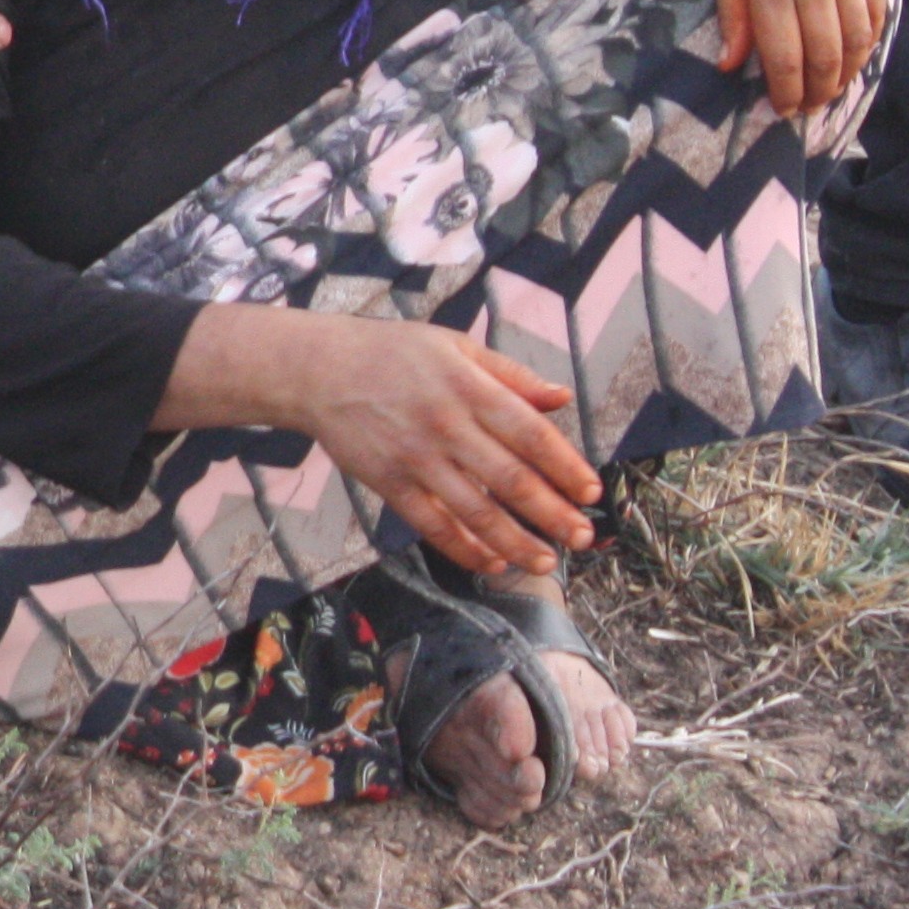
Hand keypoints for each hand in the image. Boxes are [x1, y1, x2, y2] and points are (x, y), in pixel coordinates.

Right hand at [171, 306, 600, 577]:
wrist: (317, 369)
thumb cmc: (392, 352)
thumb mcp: (455, 346)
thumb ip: (511, 375)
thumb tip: (562, 398)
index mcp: (468, 387)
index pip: (531, 433)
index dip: (566, 467)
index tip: (592, 493)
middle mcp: (446, 424)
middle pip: (510, 479)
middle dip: (552, 514)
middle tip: (583, 538)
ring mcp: (416, 457)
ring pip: (475, 511)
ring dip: (516, 542)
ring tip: (546, 562)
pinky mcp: (389, 482)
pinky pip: (433, 524)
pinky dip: (464, 548)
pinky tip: (492, 562)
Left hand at [715, 0, 885, 117]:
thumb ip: (732, 8)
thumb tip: (732, 64)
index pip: (784, 56)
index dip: (785, 92)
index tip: (781, 110)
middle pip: (824, 56)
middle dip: (816, 92)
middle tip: (807, 109)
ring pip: (856, 40)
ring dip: (845, 74)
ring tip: (830, 91)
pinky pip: (878, 11)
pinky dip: (869, 42)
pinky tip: (855, 56)